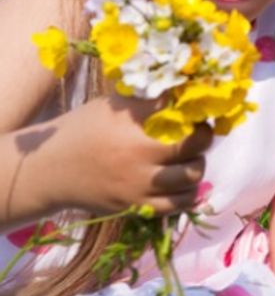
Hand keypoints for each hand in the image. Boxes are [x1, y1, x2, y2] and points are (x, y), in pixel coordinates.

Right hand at [43, 91, 211, 215]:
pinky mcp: (135, 207)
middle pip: (195, 145)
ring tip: (191, 158)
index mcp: (134, 128)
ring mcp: (139, 186)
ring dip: (198, 164)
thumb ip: (147, 100)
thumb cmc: (82, 129)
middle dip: (203, 137)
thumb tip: (184, 88)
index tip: (198, 111)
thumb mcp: (112, 105)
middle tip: (199, 133)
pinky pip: (177, 205)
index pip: (182, 116)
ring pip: (192, 177)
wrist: (49, 170)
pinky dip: (189, 194)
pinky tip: (185, 183)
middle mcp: (139, 158)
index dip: (197, 112)